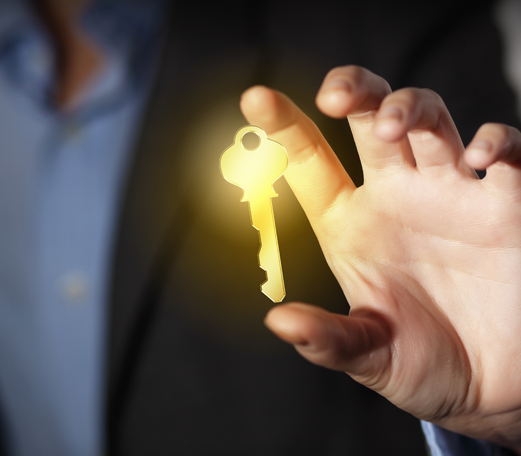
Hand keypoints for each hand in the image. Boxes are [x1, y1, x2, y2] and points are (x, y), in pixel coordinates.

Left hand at [240, 65, 520, 452]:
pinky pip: (508, 156)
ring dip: (411, 108)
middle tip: (335, 96)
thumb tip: (280, 322)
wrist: (497, 387)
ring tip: (393, 127)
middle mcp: (399, 197)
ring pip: (430, 120)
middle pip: (371, 118)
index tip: (255, 98)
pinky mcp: (509, 206)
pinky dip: (499, 145)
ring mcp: (453, 195)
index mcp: (352, 223)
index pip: (310, 162)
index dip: (282, 127)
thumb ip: (331, 340)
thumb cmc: (427, 365)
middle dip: (356, 92)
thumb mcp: (372, 356)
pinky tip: (481, 160)